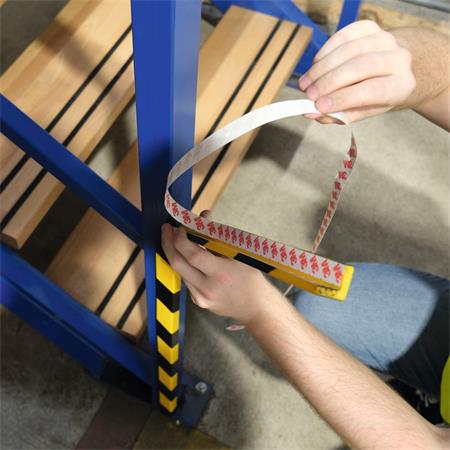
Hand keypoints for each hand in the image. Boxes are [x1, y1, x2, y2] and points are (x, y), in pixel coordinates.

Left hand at [161, 211, 281, 324]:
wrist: (256, 307)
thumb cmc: (251, 278)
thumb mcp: (239, 254)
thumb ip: (218, 237)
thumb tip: (203, 218)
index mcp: (221, 274)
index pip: (192, 254)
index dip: (182, 238)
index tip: (181, 226)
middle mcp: (207, 288)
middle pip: (177, 263)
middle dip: (168, 243)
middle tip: (167, 229)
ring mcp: (200, 297)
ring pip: (180, 271)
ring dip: (175, 253)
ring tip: (176, 238)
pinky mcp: (198, 301)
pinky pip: (187, 279)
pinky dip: (185, 265)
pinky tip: (188, 256)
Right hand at [299, 20, 415, 122]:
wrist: (389, 69)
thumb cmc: (373, 95)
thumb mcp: (360, 112)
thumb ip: (338, 115)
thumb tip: (311, 113)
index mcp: (401, 85)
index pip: (373, 91)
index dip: (343, 98)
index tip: (319, 106)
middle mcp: (398, 59)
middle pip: (360, 67)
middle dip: (329, 82)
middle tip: (309, 95)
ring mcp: (385, 39)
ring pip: (348, 50)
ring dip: (321, 69)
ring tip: (305, 84)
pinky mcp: (369, 27)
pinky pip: (342, 37)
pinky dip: (323, 53)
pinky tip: (314, 68)